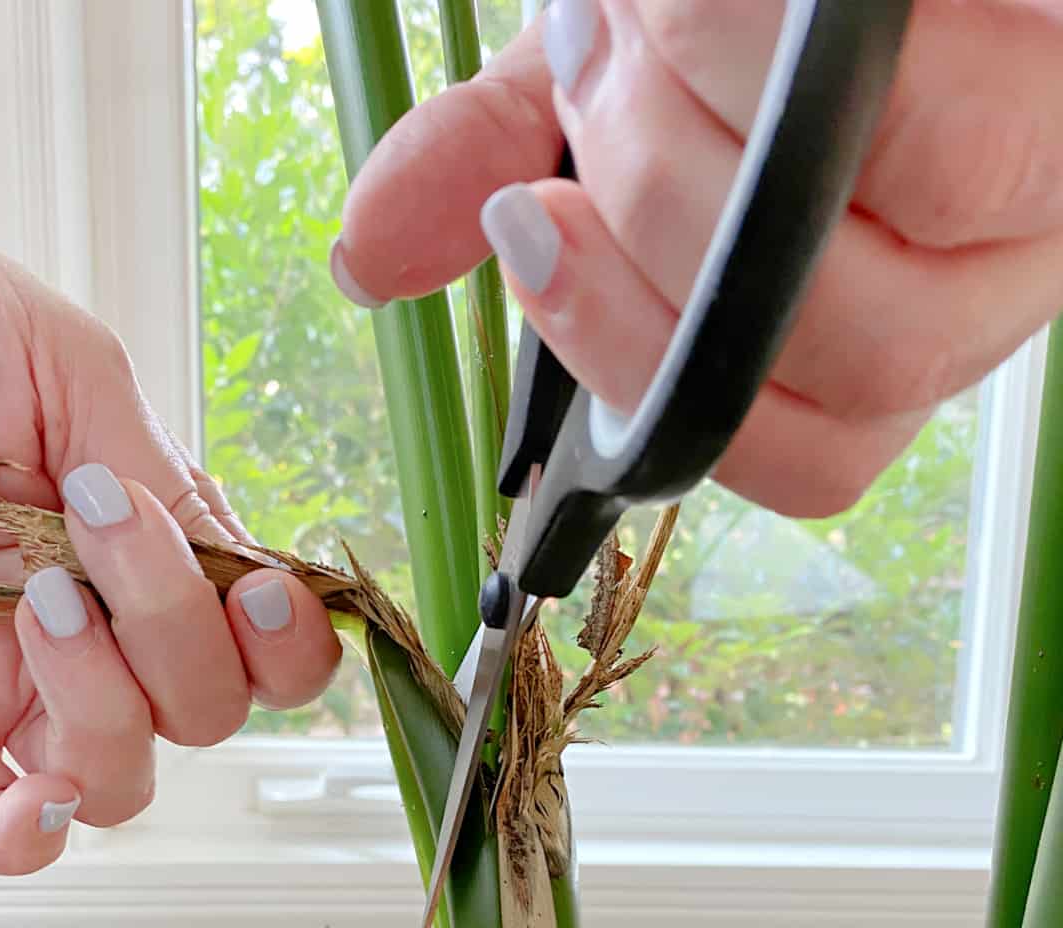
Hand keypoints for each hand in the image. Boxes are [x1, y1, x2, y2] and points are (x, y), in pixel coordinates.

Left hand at [0, 200, 339, 873]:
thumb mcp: (64, 364)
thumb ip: (162, 473)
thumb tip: (232, 568)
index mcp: (147, 541)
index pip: (259, 640)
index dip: (285, 644)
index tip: (257, 595)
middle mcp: (98, 621)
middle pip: (204, 711)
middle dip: (177, 635)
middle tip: (100, 531)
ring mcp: (12, 676)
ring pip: (118, 775)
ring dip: (106, 708)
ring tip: (37, 604)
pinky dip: (25, 837)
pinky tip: (35, 798)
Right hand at [332, 0, 1062, 516]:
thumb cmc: (747, 23)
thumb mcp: (608, 102)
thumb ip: (497, 172)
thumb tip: (364, 257)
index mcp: (851, 345)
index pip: (774, 451)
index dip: (629, 358)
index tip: (530, 224)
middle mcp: (964, 316)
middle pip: (811, 376)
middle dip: (659, 217)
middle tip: (595, 61)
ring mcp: (1036, 233)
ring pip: (879, 309)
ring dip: (720, 153)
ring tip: (648, 17)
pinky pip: (966, 146)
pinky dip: (794, 64)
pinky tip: (730, 5)